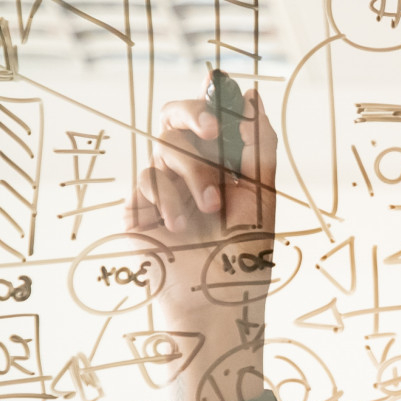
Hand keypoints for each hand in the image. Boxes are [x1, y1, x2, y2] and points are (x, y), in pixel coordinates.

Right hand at [124, 78, 280, 400]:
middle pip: (176, 116)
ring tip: (208, 211)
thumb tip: (252, 92)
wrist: (216, 307)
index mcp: (222, 165)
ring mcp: (161, 190)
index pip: (210, 116)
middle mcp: (190, 172)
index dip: (213, 99)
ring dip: (192, 175)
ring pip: (164, 147)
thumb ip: (259, 146)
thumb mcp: (262, 199)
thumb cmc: (246, 260)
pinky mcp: (137, 211)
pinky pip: (144, 180)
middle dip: (193, 114)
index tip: (222, 94)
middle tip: (211, 130)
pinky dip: (166, 198)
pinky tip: (179, 228)